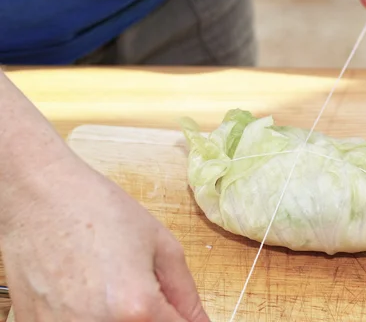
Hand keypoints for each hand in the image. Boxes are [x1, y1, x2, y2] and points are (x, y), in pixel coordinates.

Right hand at [0, 156, 209, 321]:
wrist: (40, 195)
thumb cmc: (99, 210)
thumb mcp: (161, 245)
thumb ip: (185, 294)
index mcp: (137, 307)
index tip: (179, 314)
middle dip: (152, 318)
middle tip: (143, 289)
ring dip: (121, 318)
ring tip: (111, 285)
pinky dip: (90, 316)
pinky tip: (85, 291)